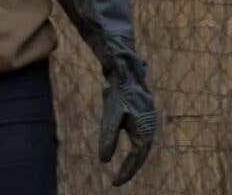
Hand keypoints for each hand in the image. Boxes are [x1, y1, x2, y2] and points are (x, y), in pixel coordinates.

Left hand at [101, 59, 157, 185]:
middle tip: (117, 181)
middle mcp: (149, 130)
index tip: (114, 183)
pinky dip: (134, 148)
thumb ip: (108, 137)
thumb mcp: (111, 115)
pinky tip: (129, 151)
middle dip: (130, 169)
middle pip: (140, 156)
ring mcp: (148, 123)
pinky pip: (140, 137)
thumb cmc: (119, 93)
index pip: (135, 159)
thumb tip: (103, 160)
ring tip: (123, 172)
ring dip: (134, 160)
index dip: (125, 172)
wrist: (126, 70)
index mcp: (144, 133)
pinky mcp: (143, 116)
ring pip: (142, 147)